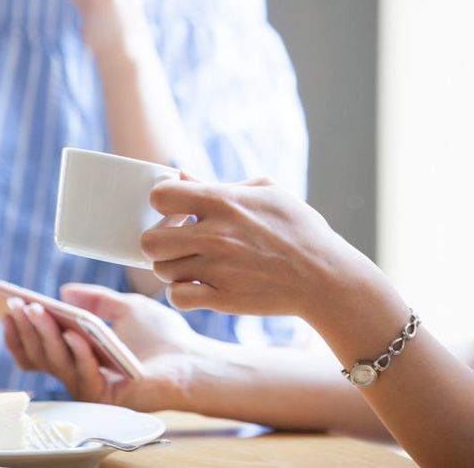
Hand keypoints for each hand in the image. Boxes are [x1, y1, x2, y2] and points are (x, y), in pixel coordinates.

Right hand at [4, 283, 201, 408]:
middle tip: (15, 304)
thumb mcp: (126, 307)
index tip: (6, 304)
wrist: (192, 360)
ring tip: (37, 310)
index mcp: (79, 354)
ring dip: (45, 335)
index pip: (38, 347)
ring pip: (56, 363)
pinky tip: (74, 333)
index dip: (19, 330)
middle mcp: (78, 372)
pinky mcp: (105, 396)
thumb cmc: (163, 336)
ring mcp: (90, 386)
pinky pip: (84, 375)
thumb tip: (64, 291)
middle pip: (40, 355)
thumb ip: (96, 299)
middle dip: (25, 328)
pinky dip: (78, 352)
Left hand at [141, 178, 373, 324]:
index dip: (164, 202)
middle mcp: (215, 236)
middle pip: (150, 240)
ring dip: (172, 266)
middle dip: (159, 240)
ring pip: (161, 270)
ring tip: (194, 264)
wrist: (324, 275)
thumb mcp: (267, 191)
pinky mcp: (222, 299)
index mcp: (225, 202)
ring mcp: (217, 270)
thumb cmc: (299, 228)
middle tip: (179, 241)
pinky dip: (182, 292)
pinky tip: (199, 285)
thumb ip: (220, 183)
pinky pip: (177, 297)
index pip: (161, 196)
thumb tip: (182, 175)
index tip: (178, 210)